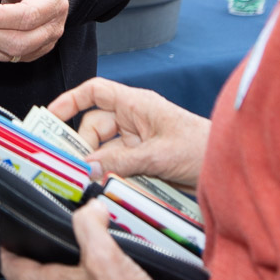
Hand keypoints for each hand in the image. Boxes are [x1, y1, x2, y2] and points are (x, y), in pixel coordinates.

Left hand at [0, 204, 156, 279]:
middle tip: (27, 233)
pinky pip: (93, 274)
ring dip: (64, 255)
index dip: (0, 253)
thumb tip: (89, 207)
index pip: (17, 271)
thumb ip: (91, 228)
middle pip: (40, 274)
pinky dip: (93, 258)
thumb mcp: (108, 260)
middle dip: (32, 254)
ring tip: (70, 231)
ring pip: (66, 274)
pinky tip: (111, 246)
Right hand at [48, 79, 209, 191]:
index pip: (94, 92)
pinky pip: (118, 165)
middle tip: (75, 168)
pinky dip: (112, 175)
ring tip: (95, 182)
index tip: (50, 117)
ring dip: (99, 166)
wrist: (229, 167)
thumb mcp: (158, 155)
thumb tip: (89, 167)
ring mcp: (138, 140)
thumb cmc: (203, 148)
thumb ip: (122, 162)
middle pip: (94, 127)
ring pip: (105, 149)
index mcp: (136, 104)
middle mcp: (134, 119)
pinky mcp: (144, 159)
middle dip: (84, 147)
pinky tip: (110, 187)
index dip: (70, 101)